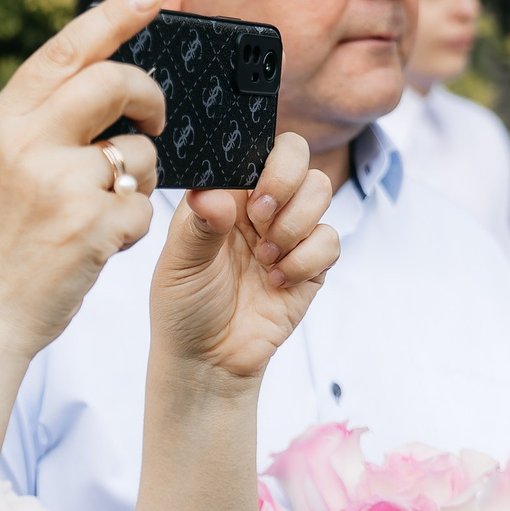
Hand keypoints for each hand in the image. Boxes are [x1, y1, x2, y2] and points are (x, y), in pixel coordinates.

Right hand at [0, 0, 170, 359]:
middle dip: (150, 96)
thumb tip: (92, 79)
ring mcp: (59, 183)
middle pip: (115, 81)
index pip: (66, 50)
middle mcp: (26, 143)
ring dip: (139, 178)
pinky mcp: (90, 224)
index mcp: (0, 123)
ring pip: (139, 150)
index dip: (115, 17)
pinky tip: (98, 245)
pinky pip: (142, 205)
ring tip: (105, 209)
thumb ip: (32, 124)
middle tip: (157, 117)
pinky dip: (131, 226)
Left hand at [149, 132, 337, 382]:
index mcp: (226, 195)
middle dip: (287, 185)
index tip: (252, 197)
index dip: (263, 162)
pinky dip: (306, 260)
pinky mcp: (312, 265)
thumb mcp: (179, 266)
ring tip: (265, 259)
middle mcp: (260, 207)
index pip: (256, 148)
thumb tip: (217, 195)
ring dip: (295, 225)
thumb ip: (199, 226)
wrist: (208, 362)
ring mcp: (288, 233)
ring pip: (321, 192)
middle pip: (299, 159)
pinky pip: (330, 240)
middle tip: (261, 222)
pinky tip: (278, 281)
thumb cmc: (184, 308)